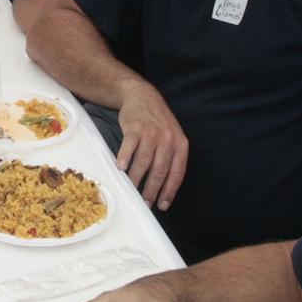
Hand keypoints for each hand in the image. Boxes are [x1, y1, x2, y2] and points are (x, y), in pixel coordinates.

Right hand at [116, 83, 190, 207]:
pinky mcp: (135, 128)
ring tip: (131, 189)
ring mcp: (151, 133)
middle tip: (145, 202)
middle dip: (152, 189)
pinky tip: (121, 168)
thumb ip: (171, 157)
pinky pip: (130, 146)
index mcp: (180, 144)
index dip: (169, 191)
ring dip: (136, 178)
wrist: (142, 96)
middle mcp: (167, 139)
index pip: (177, 173)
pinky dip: (125, 158)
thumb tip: (163, 186)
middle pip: (160, 170)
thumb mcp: (172, 136)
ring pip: (144, 162)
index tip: (162, 204)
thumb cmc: (157, 122)